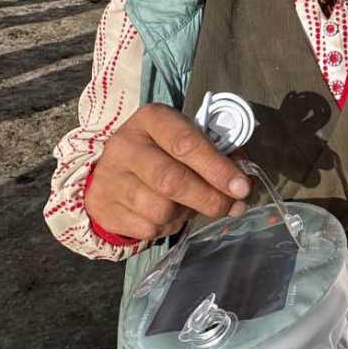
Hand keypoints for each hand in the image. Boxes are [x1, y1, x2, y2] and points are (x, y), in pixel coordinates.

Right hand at [84, 103, 250, 240]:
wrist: (110, 173)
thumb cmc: (162, 152)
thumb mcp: (186, 140)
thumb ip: (218, 156)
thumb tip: (244, 186)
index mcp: (152, 119)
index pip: (186, 143)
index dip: (218, 168)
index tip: (241, 187)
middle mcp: (126, 145)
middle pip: (171, 180)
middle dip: (208, 198)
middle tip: (229, 207)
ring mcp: (111, 178)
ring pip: (160, 209)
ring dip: (184, 215)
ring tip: (186, 205)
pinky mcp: (104, 207)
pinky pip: (147, 229)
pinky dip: (166, 228)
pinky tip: (165, 214)